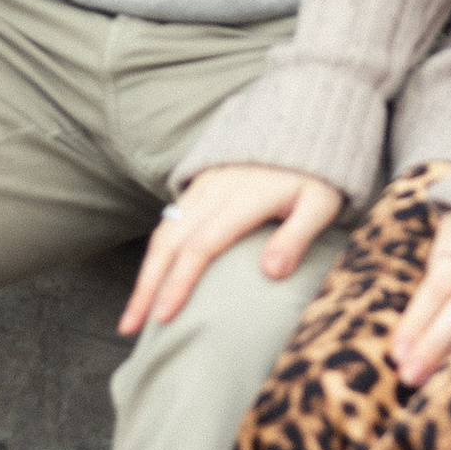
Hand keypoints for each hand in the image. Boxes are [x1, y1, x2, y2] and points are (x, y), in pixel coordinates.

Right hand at [122, 164, 344, 337]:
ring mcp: (203, 186)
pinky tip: (151, 278)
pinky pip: (169, 220)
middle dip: (147, 286)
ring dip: (146, 273)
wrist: (302, 122)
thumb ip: (298, 236)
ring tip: (134, 312)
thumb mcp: (321, 202)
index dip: (180, 282)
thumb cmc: (315, 172)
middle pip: (170, 242)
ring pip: (164, 232)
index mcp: (243, 198)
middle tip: (130, 327)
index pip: (202, 245)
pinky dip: (156, 253)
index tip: (164, 317)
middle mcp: (214, 191)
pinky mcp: (199, 185)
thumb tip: (272, 273)